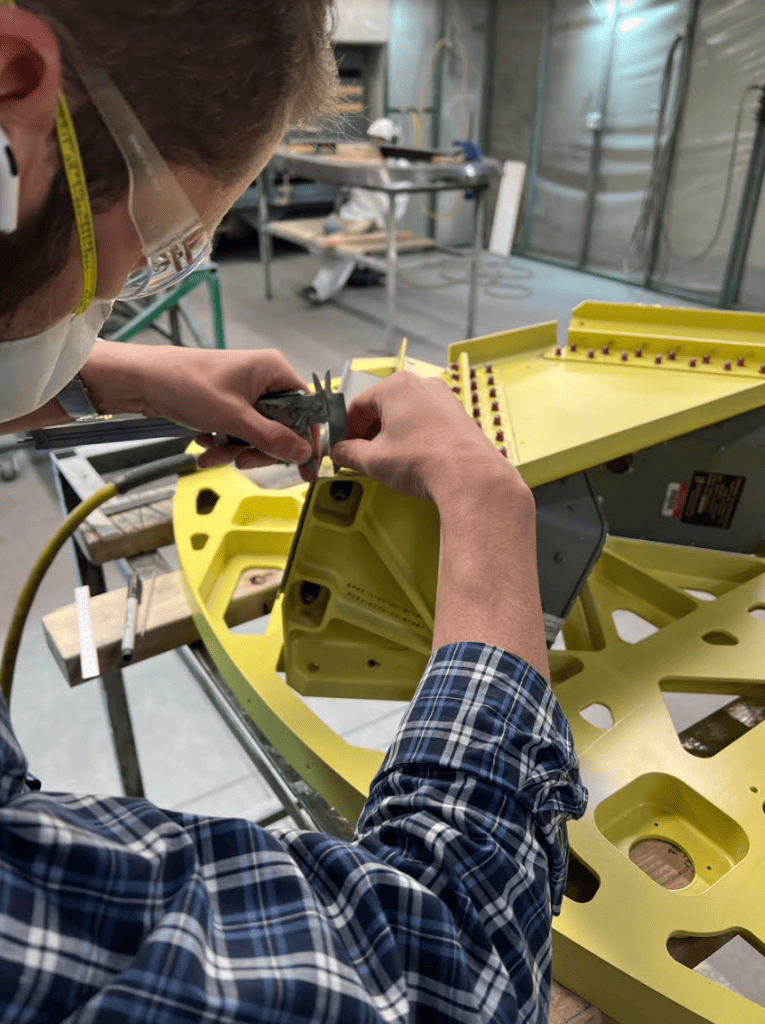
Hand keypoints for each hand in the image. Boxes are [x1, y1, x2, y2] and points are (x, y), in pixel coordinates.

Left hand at [82, 343, 318, 481]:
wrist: (141, 381)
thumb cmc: (184, 383)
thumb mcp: (233, 417)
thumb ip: (271, 438)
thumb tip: (303, 453)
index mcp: (273, 370)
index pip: (306, 409)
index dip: (304, 439)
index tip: (304, 466)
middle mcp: (263, 379)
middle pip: (282, 427)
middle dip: (258, 449)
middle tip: (241, 460)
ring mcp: (245, 392)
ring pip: (258, 434)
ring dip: (236, 449)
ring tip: (212, 452)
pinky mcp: (229, 404)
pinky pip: (239, 432)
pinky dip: (224, 443)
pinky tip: (204, 442)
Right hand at [329, 371, 524, 502]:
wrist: (469, 476)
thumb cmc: (423, 460)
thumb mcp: (374, 460)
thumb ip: (349, 453)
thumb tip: (339, 452)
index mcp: (396, 386)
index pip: (358, 404)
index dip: (345, 428)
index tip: (341, 445)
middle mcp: (421, 384)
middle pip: (382, 406)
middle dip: (368, 431)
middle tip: (359, 454)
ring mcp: (443, 397)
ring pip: (405, 412)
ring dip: (390, 433)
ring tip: (385, 459)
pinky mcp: (457, 414)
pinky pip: (425, 419)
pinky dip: (412, 434)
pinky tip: (410, 457)